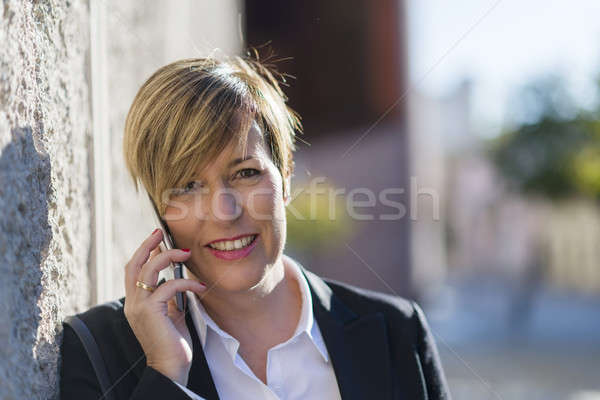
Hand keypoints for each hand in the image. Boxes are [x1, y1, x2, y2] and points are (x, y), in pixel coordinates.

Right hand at [124, 229, 206, 385]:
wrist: (171, 367)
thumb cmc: (173, 342)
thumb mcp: (171, 313)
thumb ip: (168, 296)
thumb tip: (175, 277)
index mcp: (136, 302)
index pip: (133, 270)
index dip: (143, 252)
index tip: (157, 239)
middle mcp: (132, 302)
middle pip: (133, 264)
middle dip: (146, 245)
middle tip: (160, 232)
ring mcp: (138, 306)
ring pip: (148, 270)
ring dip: (168, 257)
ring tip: (185, 253)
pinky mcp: (150, 311)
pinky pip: (167, 286)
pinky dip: (185, 282)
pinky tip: (199, 287)